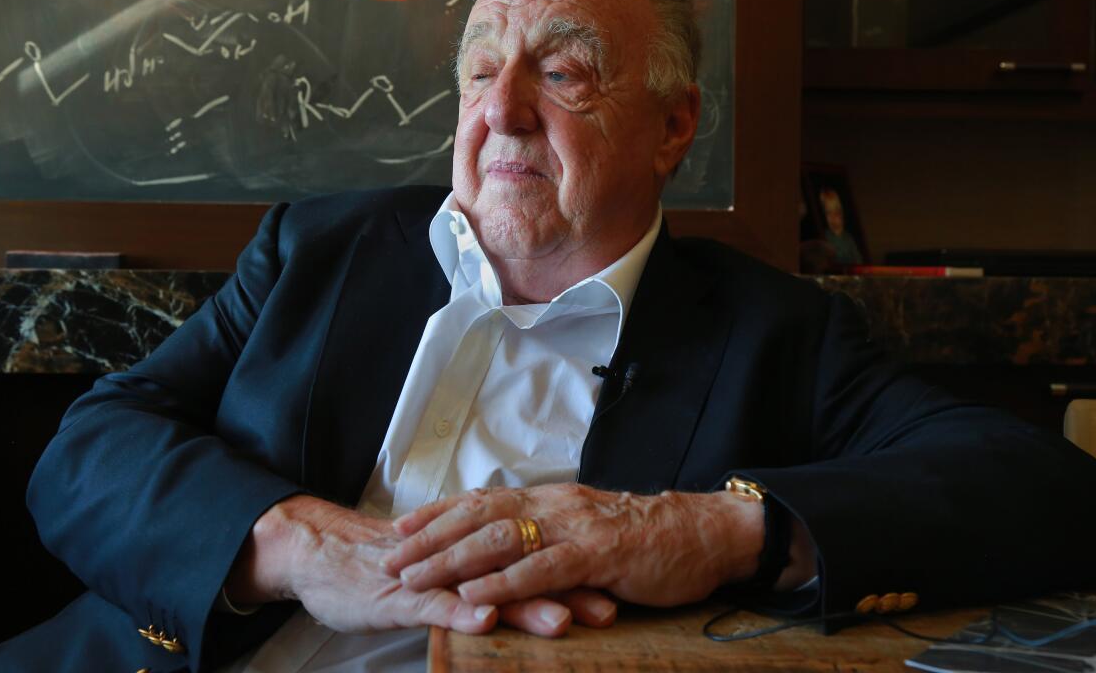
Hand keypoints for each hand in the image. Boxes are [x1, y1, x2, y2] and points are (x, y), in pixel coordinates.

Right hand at [223, 494, 615, 636]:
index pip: (539, 558)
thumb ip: (491, 578)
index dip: (578, 574)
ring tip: (561, 621)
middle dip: (568, 590)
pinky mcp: (400, 593)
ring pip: (485, 585)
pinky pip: (432, 603)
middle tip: (609, 608)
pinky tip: (482, 622)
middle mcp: (464, 556)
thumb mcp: (449, 574)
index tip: (620, 588)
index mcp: (480, 549)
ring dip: (524, 603)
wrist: (327, 554)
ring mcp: (433, 574)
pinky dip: (458, 611)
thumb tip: (543, 592)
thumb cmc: (393, 568)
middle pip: (523, 569)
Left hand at [381, 484, 763, 608]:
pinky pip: (543, 568)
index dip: (438, 513)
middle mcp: (555, 505)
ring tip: (416, 577)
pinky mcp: (598, 554)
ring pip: (501, 538)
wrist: (704, 533)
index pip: (482, 500)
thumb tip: (509, 545)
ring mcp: (575, 528)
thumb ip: (550, 534)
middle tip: (390, 557)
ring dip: (453, 559)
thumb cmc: (645, 538)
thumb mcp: (588, 528)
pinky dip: (505, 582)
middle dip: (431, 537)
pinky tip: (476, 596)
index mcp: (550, 499)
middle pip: (478, 514)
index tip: (400, 527)